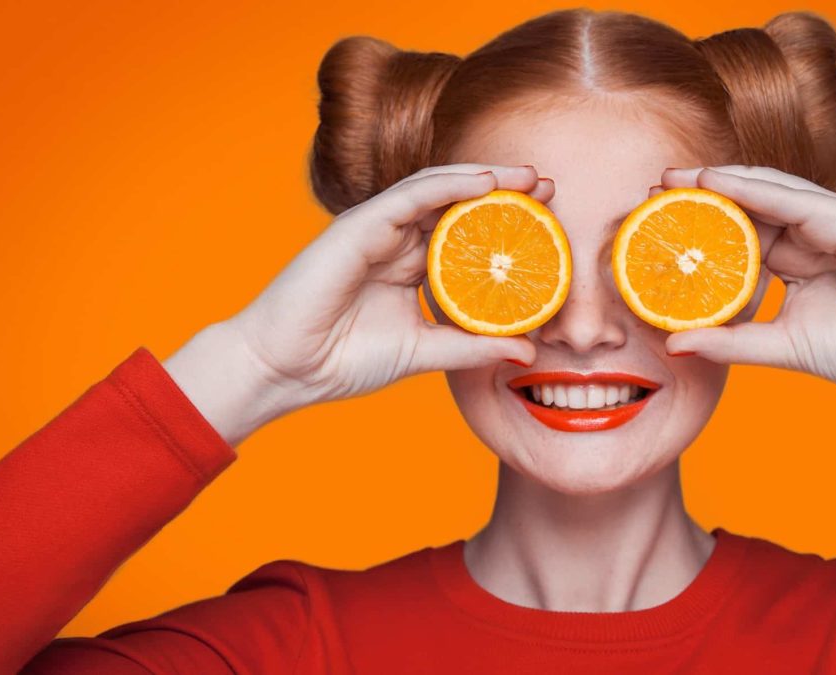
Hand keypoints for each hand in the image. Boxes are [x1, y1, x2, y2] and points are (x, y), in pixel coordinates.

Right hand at [226, 164, 543, 411]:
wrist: (285, 370)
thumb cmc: (341, 360)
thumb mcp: (423, 352)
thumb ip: (472, 347)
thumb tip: (527, 352)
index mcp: (409, 267)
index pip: (466, 234)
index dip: (506, 224)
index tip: (550, 222)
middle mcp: (395, 241)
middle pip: (458, 205)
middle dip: (506, 193)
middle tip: (551, 187)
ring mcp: (376, 229)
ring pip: (438, 190)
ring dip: (486, 179)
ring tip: (528, 177)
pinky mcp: (358, 225)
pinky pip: (410, 196)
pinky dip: (448, 185)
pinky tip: (484, 182)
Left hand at [657, 166, 835, 427]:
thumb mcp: (781, 346)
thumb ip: (730, 342)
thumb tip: (674, 344)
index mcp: (794, 259)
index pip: (738, 232)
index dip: (697, 225)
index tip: (653, 223)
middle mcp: (808, 234)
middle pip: (745, 204)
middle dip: (699, 194)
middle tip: (652, 189)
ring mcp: (829, 222)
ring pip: (765, 191)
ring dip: (719, 181)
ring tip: (677, 178)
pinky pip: (794, 199)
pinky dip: (755, 189)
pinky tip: (719, 183)